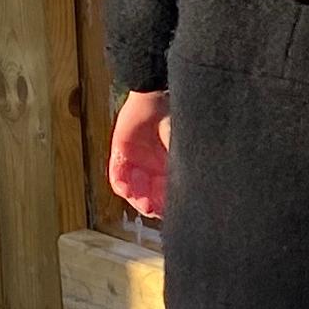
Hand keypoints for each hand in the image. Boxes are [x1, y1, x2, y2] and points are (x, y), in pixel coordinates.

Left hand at [108, 88, 171, 218]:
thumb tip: (191, 195)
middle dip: (149, 205)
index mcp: (169, 168)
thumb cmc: (175, 120)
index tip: (167, 211)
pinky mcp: (120, 153)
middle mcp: (152, 168)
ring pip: (132, 189)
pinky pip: (117, 175)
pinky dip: (121, 184)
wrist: (156, 97)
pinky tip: (127, 189)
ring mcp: (135, 161)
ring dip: (135, 197)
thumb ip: (182, 174)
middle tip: (151, 208)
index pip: (165, 195)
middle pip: (148, 196)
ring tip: (140, 200)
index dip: (165, 206)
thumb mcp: (182, 152)